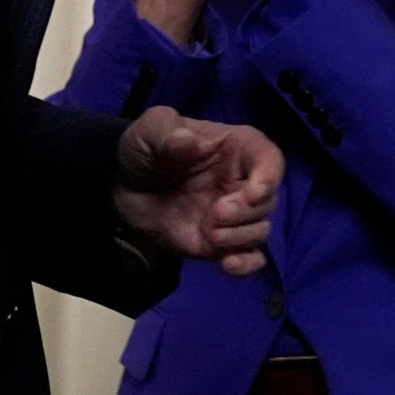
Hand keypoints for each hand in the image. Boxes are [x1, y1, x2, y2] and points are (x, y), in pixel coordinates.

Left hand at [113, 106, 283, 276]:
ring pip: (260, 230)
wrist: (125, 188)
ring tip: (211, 235)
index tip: (253, 193)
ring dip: (241, 237)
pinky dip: (246, 264)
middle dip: (246, 212)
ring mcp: (233, 216)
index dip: (269, 176)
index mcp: (236, 149)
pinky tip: (228, 265)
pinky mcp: (221, 243)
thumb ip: (168, 132)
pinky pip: (249, 258)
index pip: (269, 159)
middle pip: (267, 200)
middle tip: (216, 213)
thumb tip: (191, 141)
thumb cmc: (147, 149)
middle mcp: (242, 182)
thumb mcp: (150, 130)